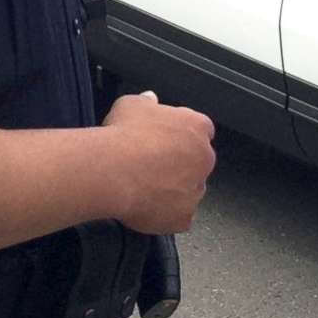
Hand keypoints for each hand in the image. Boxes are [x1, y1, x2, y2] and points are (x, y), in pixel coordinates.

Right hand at [101, 90, 215, 234]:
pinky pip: (177, 217)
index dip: (179, 135)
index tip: (163, 140)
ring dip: (172, 189)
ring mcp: (196, 190)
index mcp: (196, 128)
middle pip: (196, 162)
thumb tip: (150, 99)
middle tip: (150, 164)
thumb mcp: (131, 104)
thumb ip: (146, 102)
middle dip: (179, 164)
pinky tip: (143, 206)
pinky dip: (164, 214)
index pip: (199, 130)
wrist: (115, 170)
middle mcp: (203, 159)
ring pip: (188, 191)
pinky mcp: (184, 217)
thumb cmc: (124, 136)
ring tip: (142, 186)